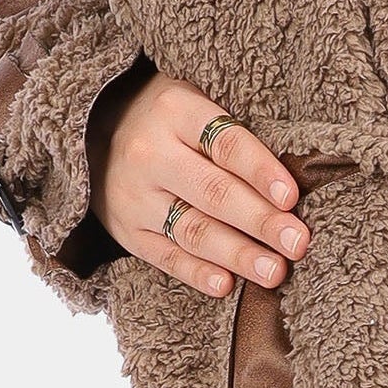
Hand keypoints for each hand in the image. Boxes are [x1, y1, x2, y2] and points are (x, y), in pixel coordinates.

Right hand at [95, 74, 310, 298]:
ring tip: (275, 272)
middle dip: (260, 221)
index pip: (226, 143)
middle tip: (297, 243)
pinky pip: (166, 257)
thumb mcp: (193, 101)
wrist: (90, 131)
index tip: (292, 197)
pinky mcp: (126, 231)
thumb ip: (232, 133)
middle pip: (213, 192)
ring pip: (193, 230)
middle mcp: (150, 154)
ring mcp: (135, 196)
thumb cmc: (167, 118)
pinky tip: (226, 286)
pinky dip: (197, 273)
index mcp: (175, 112)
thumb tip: (289, 186)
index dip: (260, 171)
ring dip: (237, 255)